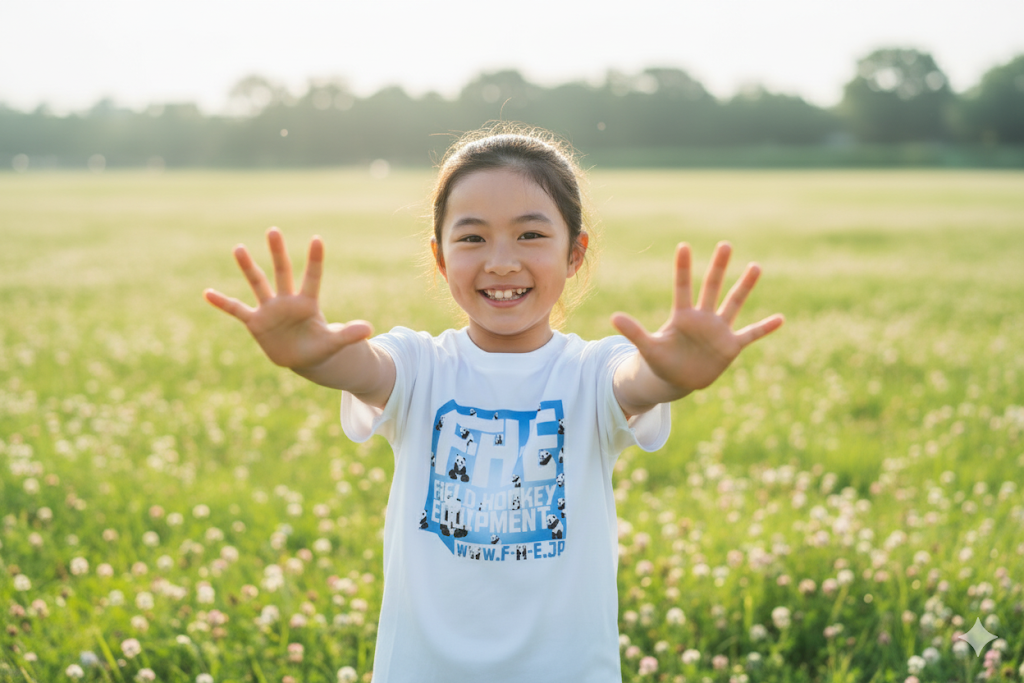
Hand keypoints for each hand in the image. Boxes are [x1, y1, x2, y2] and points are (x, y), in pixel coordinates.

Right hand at [204, 228, 372, 370]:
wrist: (302, 358)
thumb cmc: (320, 347)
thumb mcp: (334, 343)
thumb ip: (348, 335)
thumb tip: (370, 330)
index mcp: (308, 303)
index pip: (312, 277)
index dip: (315, 260)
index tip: (317, 239)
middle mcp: (287, 301)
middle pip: (282, 272)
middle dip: (278, 252)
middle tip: (274, 230)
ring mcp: (269, 309)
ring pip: (258, 283)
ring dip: (248, 267)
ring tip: (239, 248)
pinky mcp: (255, 322)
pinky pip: (236, 310)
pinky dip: (222, 303)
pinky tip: (207, 293)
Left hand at [611, 241, 782, 394]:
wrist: (675, 380)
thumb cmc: (660, 362)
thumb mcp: (648, 347)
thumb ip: (634, 332)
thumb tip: (614, 317)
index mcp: (682, 316)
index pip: (683, 286)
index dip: (684, 268)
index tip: (684, 246)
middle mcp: (703, 318)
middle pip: (712, 288)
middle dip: (719, 267)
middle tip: (725, 244)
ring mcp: (718, 331)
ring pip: (734, 304)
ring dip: (745, 287)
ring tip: (756, 266)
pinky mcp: (730, 346)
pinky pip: (751, 335)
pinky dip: (764, 328)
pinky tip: (780, 318)